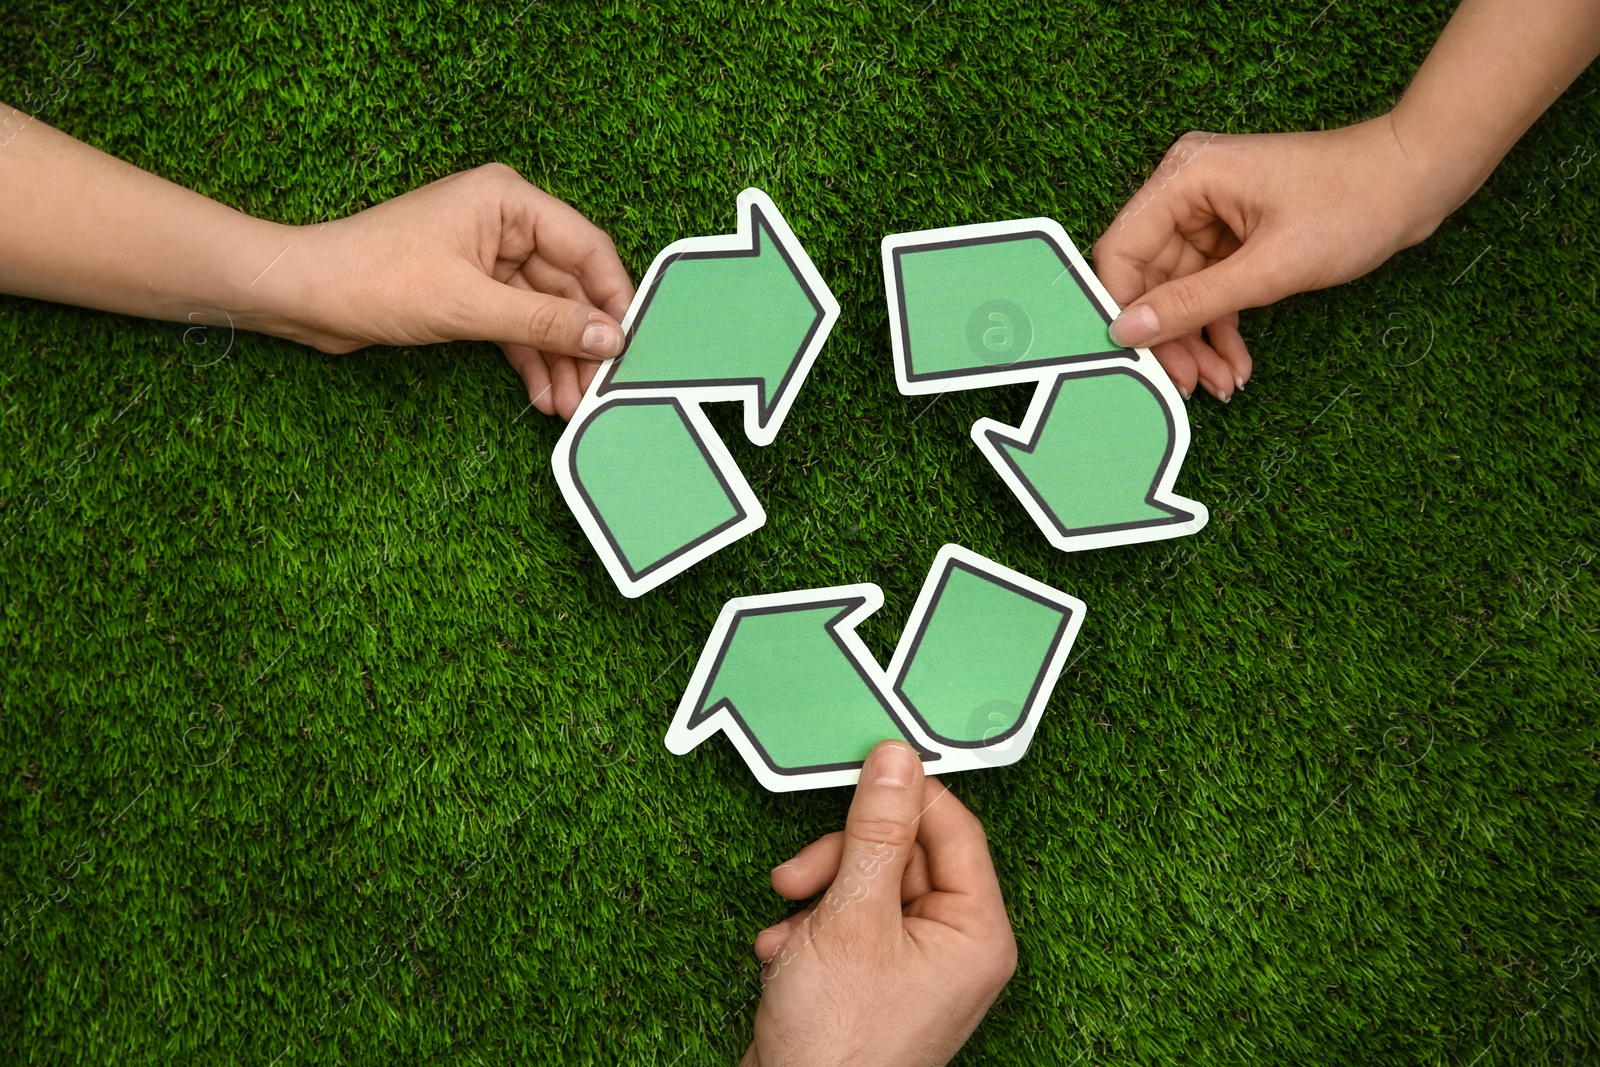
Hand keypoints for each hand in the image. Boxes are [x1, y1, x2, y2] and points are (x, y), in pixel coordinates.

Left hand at [275, 163, 634, 418]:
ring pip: (544, 313)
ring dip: (559, 358)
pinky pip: (517, 326)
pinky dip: (531, 359)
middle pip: (568, 286)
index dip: (614, 297)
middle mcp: (503, 224)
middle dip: (583, 340)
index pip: (586, 247)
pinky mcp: (470, 291)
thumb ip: (545, 322)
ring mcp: (487, 259)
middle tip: (603, 387)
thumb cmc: (371, 276)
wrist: (304, 296)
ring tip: (574, 404)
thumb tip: (608, 338)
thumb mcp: (469, 305)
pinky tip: (545, 394)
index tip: (633, 343)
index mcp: (507, 201)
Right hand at [742, 741, 1016, 1066]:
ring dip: (816, 895)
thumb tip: (894, 761)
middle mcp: (954, 945)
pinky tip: (784, 954)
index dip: (904, 797)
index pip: (953, 828)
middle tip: (800, 875)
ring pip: (866, 884)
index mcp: (975, 931)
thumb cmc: (839, 1044)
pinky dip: (810, 929)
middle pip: (902, 853)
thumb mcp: (853, 917)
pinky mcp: (875, 978)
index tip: (859, 771)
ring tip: (787, 927)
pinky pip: (847, 922)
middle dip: (840, 859)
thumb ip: (875, 831)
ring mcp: (914, 964)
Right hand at [1092, 116, 1445, 402]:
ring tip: (1219, 382)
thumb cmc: (1354, 203)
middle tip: (1188, 383)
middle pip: (1148, 279)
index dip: (1120, 308)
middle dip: (1169, 336)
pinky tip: (1234, 363)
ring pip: (1179, 293)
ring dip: (1196, 341)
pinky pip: (1209, 290)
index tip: (1132, 358)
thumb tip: (1127, 331)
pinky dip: (1219, 327)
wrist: (1417, 181)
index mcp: (1185, 178)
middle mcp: (1187, 192)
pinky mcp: (1233, 236)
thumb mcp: (1271, 266)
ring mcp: (1210, 215)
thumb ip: (1194, 302)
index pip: (1121, 251)